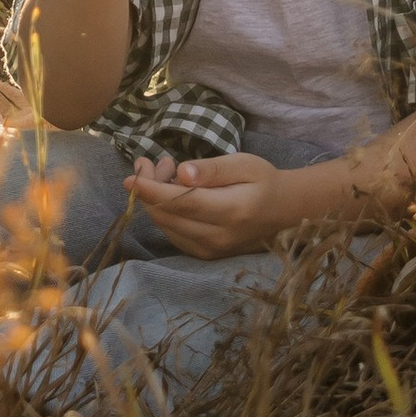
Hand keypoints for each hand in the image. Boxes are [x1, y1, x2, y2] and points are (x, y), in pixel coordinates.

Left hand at [125, 149, 303, 258]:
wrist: (285, 212)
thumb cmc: (264, 182)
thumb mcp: (244, 164)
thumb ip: (213, 169)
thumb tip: (181, 173)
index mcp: (231, 211)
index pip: (181, 203)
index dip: (151, 191)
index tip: (130, 178)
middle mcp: (218, 237)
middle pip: (168, 216)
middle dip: (150, 188)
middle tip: (153, 162)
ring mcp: (211, 250)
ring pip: (166, 226)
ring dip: (155, 200)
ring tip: (166, 171)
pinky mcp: (205, 255)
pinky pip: (173, 234)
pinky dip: (164, 213)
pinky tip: (171, 193)